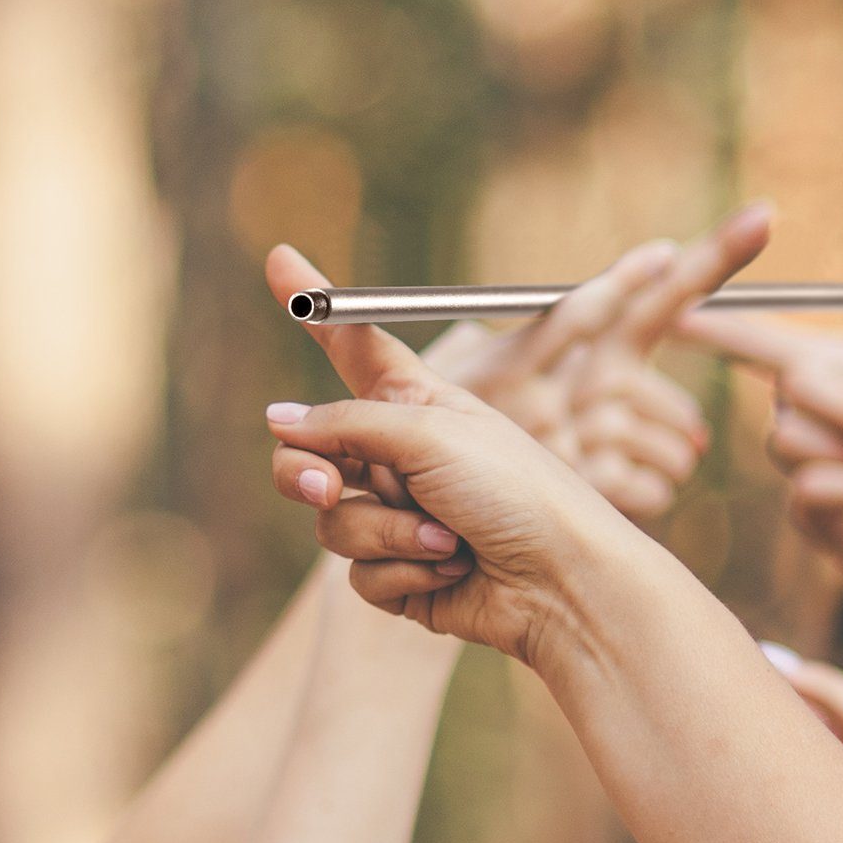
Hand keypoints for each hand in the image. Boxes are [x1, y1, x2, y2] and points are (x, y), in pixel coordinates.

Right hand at [266, 310, 640, 667]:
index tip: (280, 260)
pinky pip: (362, 574)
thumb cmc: (518, 492)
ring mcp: (401, 518)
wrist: (563, 582)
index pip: (356, 351)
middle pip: (311, 451)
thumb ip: (349, 422)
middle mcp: (404, 458)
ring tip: (447, 537)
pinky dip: (403, 573)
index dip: (320, 309)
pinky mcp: (406, 574)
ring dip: (386, 532)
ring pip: (333, 523)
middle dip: (309, 472)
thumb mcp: (434, 433)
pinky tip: (452, 571)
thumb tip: (279, 421)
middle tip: (326, 486)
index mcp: (419, 406)